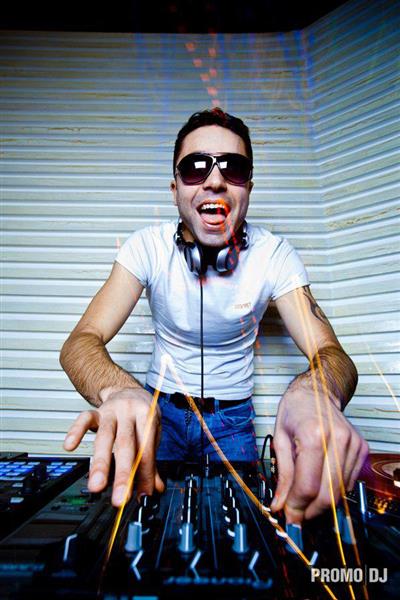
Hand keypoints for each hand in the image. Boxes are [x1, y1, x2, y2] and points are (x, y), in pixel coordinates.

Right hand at [63, 387, 164, 506]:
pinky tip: (70, 446)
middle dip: (122, 473)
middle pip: (126, 444)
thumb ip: (150, 462)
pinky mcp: (96, 411)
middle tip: (120, 497)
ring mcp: (111, 410)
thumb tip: (154, 489)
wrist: (129, 390)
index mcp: (148, 416)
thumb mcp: (152, 434)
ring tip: (96, 486)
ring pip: (104, 436)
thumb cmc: (142, 415)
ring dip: (100, 463)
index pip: (146, 449)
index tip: (142, 494)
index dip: (144, 474)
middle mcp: (129, 412)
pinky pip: (84, 419)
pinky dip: (76, 431)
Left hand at [270, 387, 368, 522]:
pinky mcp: (362, 448)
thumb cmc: (295, 411)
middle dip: (311, 512)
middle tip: (297, 517)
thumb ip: (283, 475)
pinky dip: (333, 490)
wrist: (317, 391)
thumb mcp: (280, 439)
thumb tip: (280, 505)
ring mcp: (353, 444)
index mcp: (313, 434)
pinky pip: (348, 482)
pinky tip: (320, 484)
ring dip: (322, 504)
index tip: (288, 517)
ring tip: (305, 502)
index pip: (308, 486)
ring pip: (340, 492)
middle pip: (328, 494)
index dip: (297, 507)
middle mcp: (337, 439)